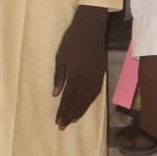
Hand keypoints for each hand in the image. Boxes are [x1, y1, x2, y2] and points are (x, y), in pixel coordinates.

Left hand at [52, 4, 109, 127]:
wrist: (90, 29)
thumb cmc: (72, 41)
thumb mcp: (60, 57)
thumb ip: (59, 77)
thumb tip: (56, 94)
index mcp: (75, 76)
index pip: (68, 98)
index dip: (63, 111)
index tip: (58, 122)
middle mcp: (87, 79)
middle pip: (79, 102)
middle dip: (70, 115)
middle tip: (63, 126)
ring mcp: (95, 77)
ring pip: (88, 99)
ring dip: (81, 110)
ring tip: (73, 120)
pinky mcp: (100, 73)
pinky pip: (96, 92)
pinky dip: (90, 101)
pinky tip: (86, 105)